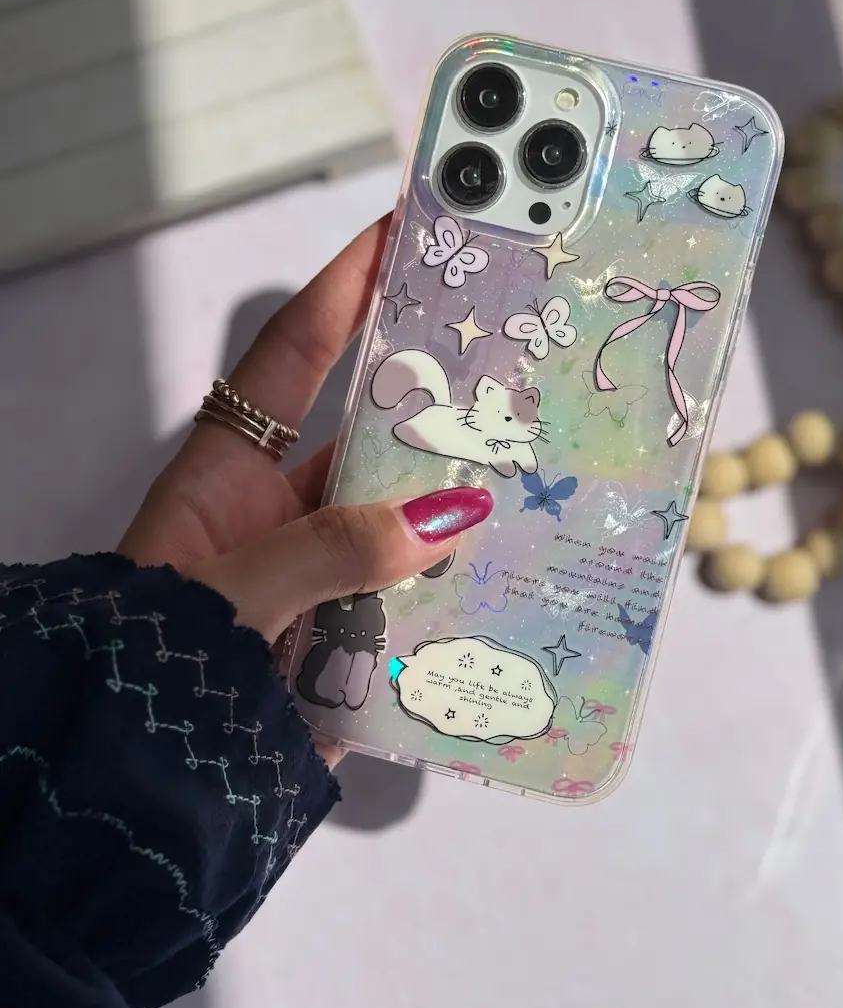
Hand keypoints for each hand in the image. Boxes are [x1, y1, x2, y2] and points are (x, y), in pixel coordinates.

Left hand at [119, 216, 492, 764]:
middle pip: (370, 436)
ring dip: (458, 509)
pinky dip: (460, 592)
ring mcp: (319, 572)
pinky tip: (519, 580)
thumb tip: (450, 515)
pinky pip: (416, 597)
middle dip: (434, 404)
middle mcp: (283, 511)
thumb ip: (331, 549)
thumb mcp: (234, 590)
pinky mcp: (347, 634)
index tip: (400, 227)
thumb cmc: (158, 661)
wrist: (139, 780)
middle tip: (514, 363)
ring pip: (404, 520)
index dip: (345, 286)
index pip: (295, 353)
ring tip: (539, 475)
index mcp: (232, 470)